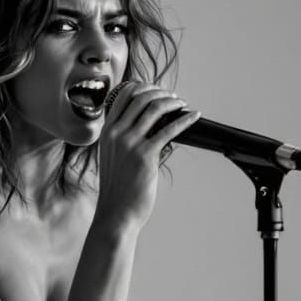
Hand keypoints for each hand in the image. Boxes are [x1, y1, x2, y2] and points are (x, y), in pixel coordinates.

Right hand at [95, 82, 199, 230]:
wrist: (116, 213)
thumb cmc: (117, 189)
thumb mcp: (112, 157)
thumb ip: (123, 140)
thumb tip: (151, 128)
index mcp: (107, 131)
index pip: (123, 95)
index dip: (143, 87)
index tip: (157, 91)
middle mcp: (116, 133)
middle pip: (141, 97)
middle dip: (161, 93)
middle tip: (174, 98)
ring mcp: (129, 143)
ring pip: (154, 108)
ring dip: (173, 102)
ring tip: (182, 105)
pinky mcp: (145, 156)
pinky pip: (169, 130)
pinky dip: (184, 120)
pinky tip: (194, 117)